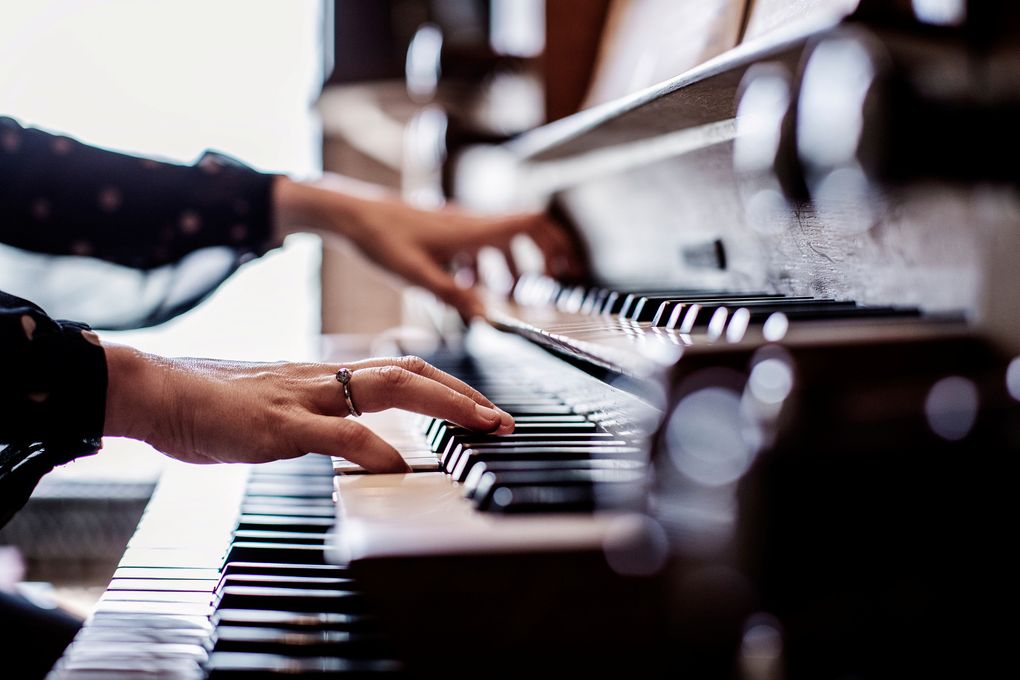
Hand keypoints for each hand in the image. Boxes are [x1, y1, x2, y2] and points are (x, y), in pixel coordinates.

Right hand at [103, 346, 513, 472]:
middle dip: (464, 394)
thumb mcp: (279, 409)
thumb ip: (319, 420)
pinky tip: (399, 465)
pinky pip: (334, 432)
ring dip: (442, 405)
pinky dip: (372, 447)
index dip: (448, 388)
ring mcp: (303, 398)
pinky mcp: (277, 425)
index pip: (401, 372)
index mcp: (326, 378)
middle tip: (503, 420)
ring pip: (385, 388)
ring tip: (480, 424)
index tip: (483, 410)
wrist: (158, 391)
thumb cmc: (214, 404)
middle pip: (409, 372)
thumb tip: (354, 440)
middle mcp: (323, 379)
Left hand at [272, 175, 582, 318]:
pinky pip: (476, 245)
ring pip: (498, 240)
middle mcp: (470, 223)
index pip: (529, 224)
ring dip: (509, 265)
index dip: (556, 242)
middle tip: (550, 283)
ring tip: (506, 295)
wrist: (348, 215)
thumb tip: (487, 317)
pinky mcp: (442, 231)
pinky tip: (466, 286)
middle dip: (541, 256)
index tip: (569, 267)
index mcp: (472, 230)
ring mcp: (456, 225)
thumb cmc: (379, 239)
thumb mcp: (417, 275)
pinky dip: (483, 265)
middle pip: (523, 230)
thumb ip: (454, 296)